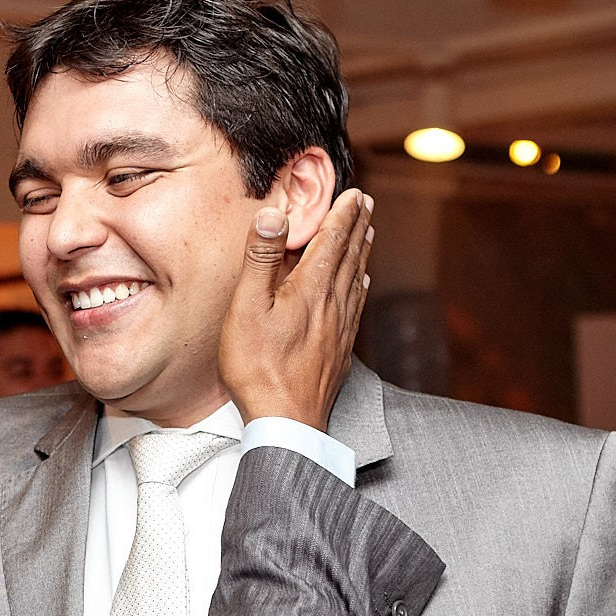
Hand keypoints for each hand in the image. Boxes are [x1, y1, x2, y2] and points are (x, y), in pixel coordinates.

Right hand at [219, 189, 373, 428]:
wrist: (286, 422)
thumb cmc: (259, 368)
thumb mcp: (247, 308)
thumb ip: (261, 259)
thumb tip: (274, 215)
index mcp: (311, 289)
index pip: (333, 241)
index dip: (343, 214)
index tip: (353, 193)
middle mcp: (333, 306)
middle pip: (350, 256)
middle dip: (357, 226)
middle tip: (365, 203)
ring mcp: (340, 330)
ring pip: (356, 280)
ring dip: (362, 252)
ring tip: (368, 234)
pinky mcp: (339, 352)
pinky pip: (356, 307)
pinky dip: (361, 286)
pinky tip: (361, 285)